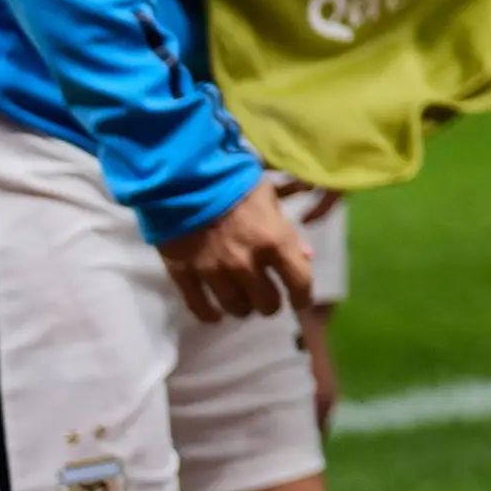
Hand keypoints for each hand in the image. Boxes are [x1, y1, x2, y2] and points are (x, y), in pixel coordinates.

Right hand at [158, 181, 314, 323]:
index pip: (299, 284)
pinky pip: (200, 307)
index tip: (301, 301)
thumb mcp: (271, 200)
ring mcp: (214, 271)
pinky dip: (211, 314)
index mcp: (274, 241)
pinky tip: (215, 314)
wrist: (185, 175)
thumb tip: (305, 258)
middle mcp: (246, 263)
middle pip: (267, 303)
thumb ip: (288, 233)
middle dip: (270, 302)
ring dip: (243, 307)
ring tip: (243, 301)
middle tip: (266, 296)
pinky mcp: (184, 274)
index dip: (303, 297)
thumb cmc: (235, 181)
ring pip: (236, 308)